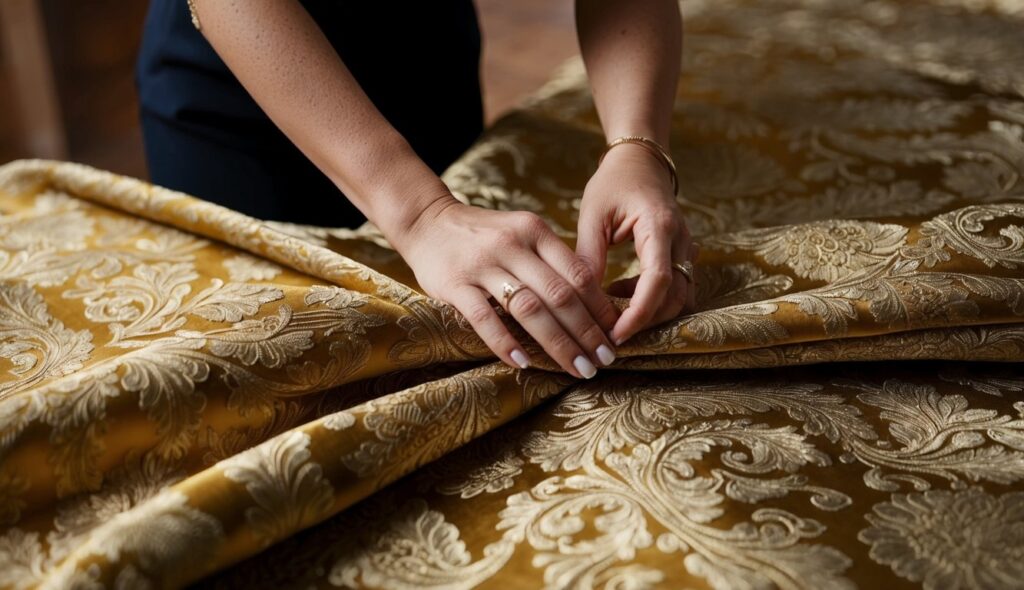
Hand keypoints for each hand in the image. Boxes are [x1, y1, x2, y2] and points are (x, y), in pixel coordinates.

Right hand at [392, 197, 619, 377]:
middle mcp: (512, 245)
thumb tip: (593, 301)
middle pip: (559, 295)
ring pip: (529, 308)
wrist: (427, 220)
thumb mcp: (522, 233)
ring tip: (577, 368)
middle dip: (586, 332)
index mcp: (535, 231)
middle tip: (604, 361)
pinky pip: (485, 318)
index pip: (578, 273)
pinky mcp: (455, 284)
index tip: (615, 335)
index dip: (600, 307)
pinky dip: (506, 343)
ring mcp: (482, 265)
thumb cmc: (483, 235)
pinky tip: (524, 364)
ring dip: (557, 343)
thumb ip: (551, 260)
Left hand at [575, 142, 697, 344]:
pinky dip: (652, 299)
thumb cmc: (614, 183)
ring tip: (611, 305)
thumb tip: (578, 297)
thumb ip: (588, 255)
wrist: (640, 161)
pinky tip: (620, 290)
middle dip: (645, 320)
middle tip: (608, 329)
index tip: (616, 333)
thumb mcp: (593, 214)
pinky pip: (677, 288)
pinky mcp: (683, 255)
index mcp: (659, 226)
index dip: (639, 313)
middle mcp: (681, 240)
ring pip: (681, 297)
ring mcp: (687, 248)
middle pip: (675, 297)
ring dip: (649, 311)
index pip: (658, 281)